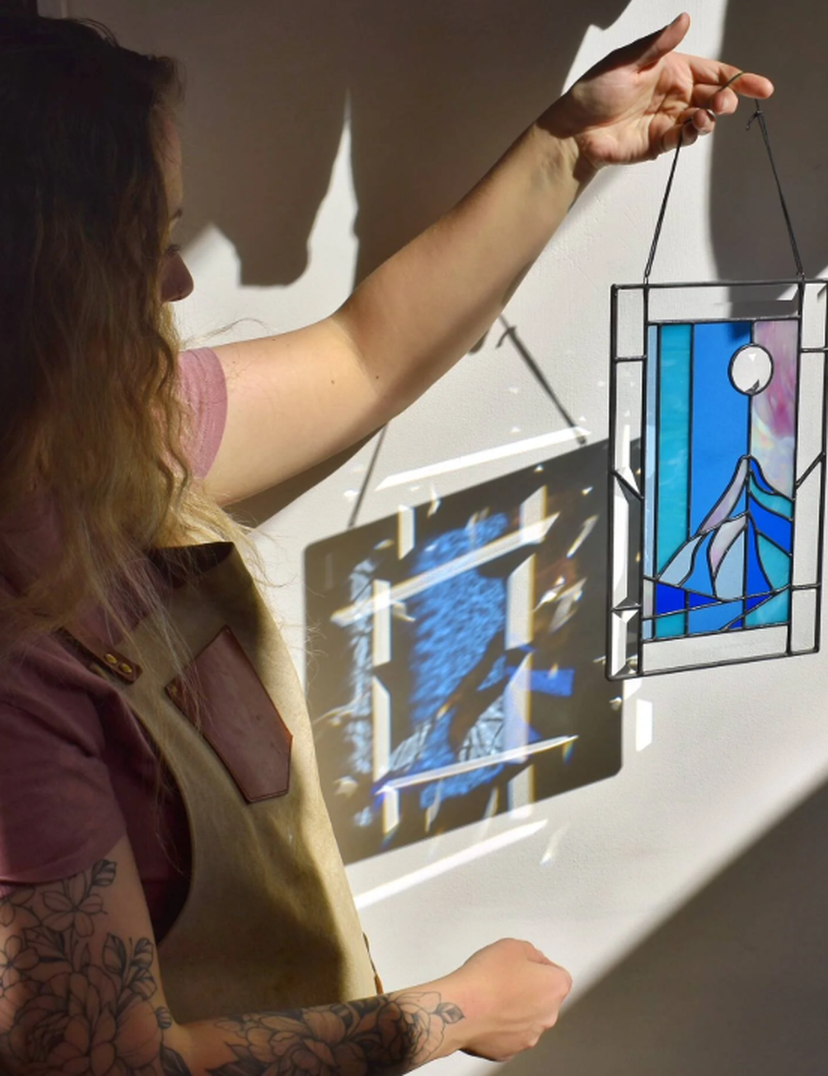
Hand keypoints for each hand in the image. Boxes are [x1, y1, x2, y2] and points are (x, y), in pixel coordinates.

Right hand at [439, 938, 571, 1061]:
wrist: (460, 1009)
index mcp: (554, 988)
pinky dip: (500, 1025)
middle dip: (528, 988)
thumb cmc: (486, 979)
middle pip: (543, 998)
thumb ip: (531, 953)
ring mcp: (529, 1037)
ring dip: (514, 1008)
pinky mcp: (509, 1051)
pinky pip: (509, 1033)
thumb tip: (531, 961)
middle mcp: (547, 1016)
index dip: (538, 965)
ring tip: (491, 995)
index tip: (522, 963)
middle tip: (504, 978)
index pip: (557, 973)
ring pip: (526, 1017)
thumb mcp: (513, 945)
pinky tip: (485, 1013)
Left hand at [543, 13, 773, 175]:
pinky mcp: (661, 142)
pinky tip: (695, 128)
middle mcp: (674, 94)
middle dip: (726, 99)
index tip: (762, 87)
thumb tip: (684, 20)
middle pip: (713, 96)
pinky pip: (686, 138)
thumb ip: (658, 45)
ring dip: (710, 118)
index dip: (738, 78)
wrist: (574, 130)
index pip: (713, 72)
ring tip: (706, 117)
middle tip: (725, 104)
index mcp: (671, 69)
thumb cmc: (596, 91)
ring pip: (703, 118)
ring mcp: (669, 119)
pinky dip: (695, 134)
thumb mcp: (626, 61)